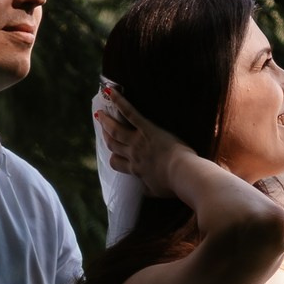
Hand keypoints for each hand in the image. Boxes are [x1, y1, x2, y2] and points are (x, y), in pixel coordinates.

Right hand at [96, 79, 198, 202]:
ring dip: (106, 121)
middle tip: (101, 126)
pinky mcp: (148, 129)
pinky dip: (120, 102)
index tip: (112, 154)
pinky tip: (112, 92)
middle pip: (113, 144)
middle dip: (106, 135)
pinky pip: (130, 113)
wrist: (183, 174)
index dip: (113, 158)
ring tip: (100, 113)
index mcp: (136, 170)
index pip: (117, 163)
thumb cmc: (174, 185)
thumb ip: (148, 189)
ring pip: (116, 130)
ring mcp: (138, 141)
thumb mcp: (157, 191)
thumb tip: (144, 190)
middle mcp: (133, 155)